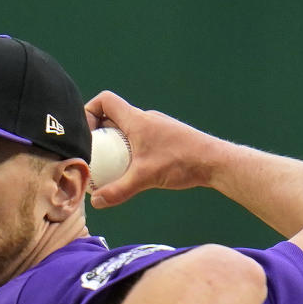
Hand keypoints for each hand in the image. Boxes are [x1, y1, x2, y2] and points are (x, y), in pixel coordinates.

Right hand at [84, 90, 226, 208]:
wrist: (215, 162)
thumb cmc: (182, 163)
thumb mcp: (145, 178)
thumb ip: (118, 191)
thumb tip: (96, 202)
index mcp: (136, 119)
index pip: (105, 100)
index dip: (88, 112)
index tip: (87, 135)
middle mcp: (145, 118)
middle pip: (112, 115)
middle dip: (99, 133)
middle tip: (94, 155)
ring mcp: (156, 126)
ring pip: (127, 128)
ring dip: (115, 142)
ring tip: (111, 165)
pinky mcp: (165, 137)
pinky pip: (139, 137)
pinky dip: (130, 149)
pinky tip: (134, 169)